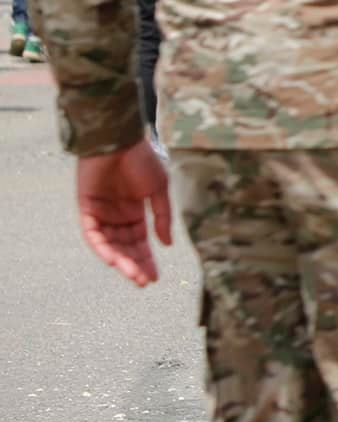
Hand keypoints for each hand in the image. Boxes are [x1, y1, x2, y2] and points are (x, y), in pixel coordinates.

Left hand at [76, 141, 173, 287]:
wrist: (120, 140)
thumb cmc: (142, 159)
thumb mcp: (159, 188)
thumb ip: (162, 216)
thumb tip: (166, 243)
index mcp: (136, 212)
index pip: (141, 242)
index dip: (148, 259)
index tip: (155, 277)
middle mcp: (118, 217)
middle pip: (126, 248)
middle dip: (135, 265)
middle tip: (144, 281)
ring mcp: (101, 214)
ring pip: (110, 245)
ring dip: (121, 261)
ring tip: (133, 274)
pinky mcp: (86, 210)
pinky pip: (93, 235)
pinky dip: (102, 248)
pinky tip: (113, 259)